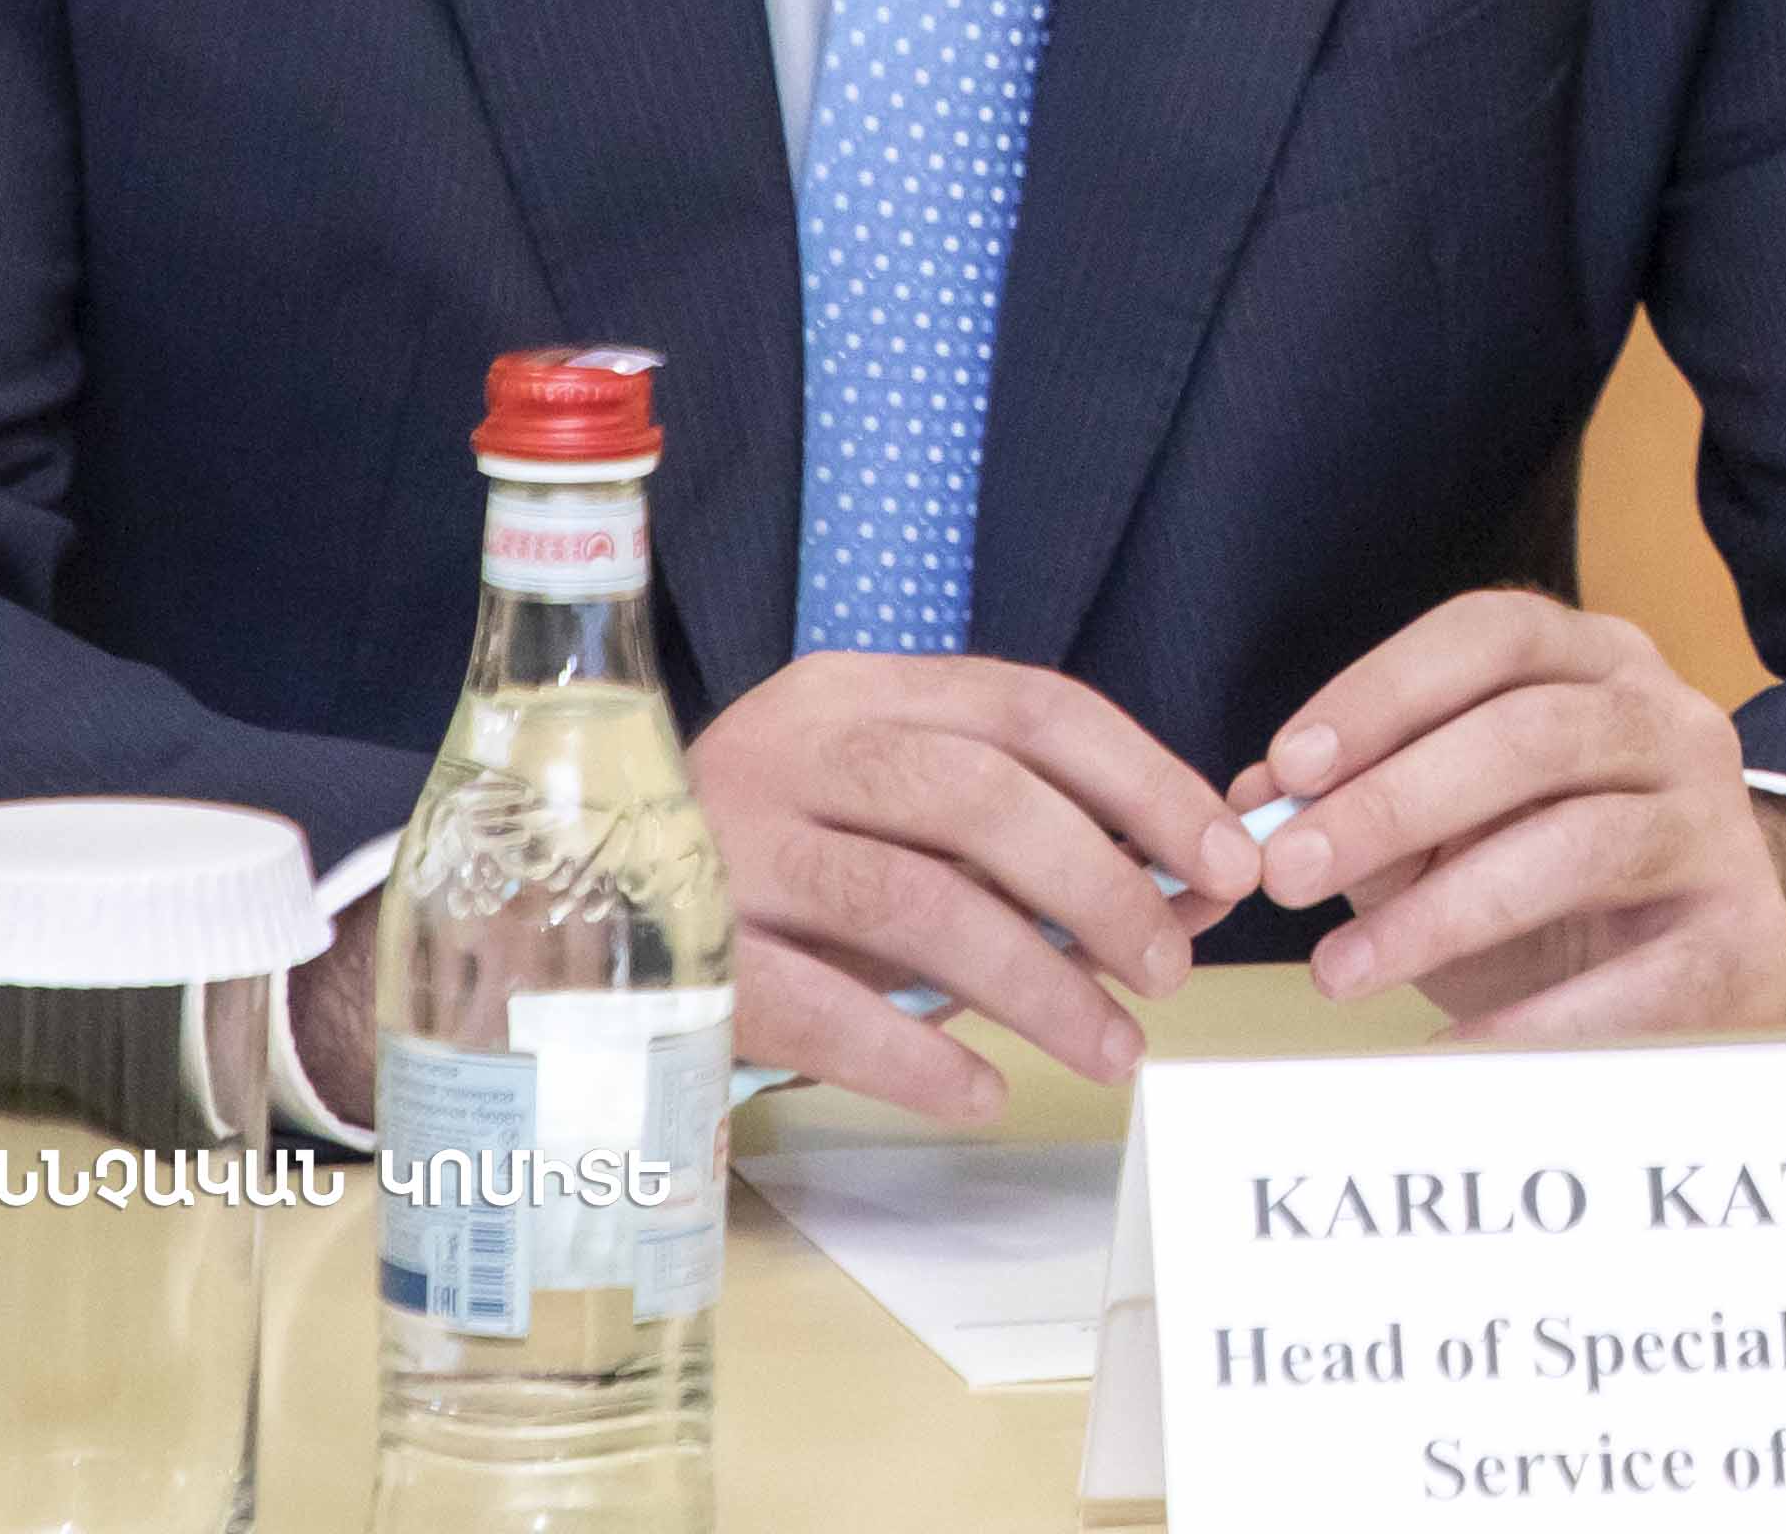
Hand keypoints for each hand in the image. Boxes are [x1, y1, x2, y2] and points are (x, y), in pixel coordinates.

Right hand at [684, 652, 1259, 1120]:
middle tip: (1170, 969)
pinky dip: (918, 1059)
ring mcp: (727, 851)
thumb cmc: (772, 863)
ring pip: (912, 903)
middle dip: (1100, 887)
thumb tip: (1198, 888)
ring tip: (1113, 1048)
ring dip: (1036, 984)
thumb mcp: (889, 817)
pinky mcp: (685, 961)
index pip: (1031, 706)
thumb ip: (1027, 837)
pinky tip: (984, 1094)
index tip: (1226, 860)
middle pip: (979, 798)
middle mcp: (788, 750)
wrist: (558, 910)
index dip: (1144, 783)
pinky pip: (820, 1010)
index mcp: (855, 691)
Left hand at [1241, 591, 1785, 1043]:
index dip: (1387, 689)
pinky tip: (1440, 1054)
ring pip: (1580, 843)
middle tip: (1288, 875)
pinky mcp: (1738, 937)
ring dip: (1442, 912)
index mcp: (1598, 663)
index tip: (1292, 765)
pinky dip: (1527, 1023)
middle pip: (1533, 734)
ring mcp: (1714, 827)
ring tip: (1340, 972)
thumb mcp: (1460, 821)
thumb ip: (1364, 798)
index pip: (1495, 635)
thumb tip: (1257, 800)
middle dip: (1394, 803)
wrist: (1708, 965)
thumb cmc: (1557, 878)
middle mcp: (1670, 723)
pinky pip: (1631, 980)